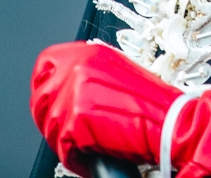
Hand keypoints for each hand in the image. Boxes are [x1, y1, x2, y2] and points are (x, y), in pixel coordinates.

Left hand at [30, 42, 180, 177]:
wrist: (169, 121)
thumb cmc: (152, 103)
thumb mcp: (119, 72)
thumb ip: (91, 74)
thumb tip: (71, 88)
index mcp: (90, 52)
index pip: (47, 62)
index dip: (44, 84)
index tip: (47, 98)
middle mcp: (79, 66)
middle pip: (41, 97)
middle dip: (49, 118)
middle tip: (63, 132)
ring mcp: (74, 91)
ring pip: (50, 125)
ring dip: (65, 141)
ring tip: (85, 147)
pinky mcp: (76, 119)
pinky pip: (62, 147)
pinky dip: (75, 159)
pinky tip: (90, 158)